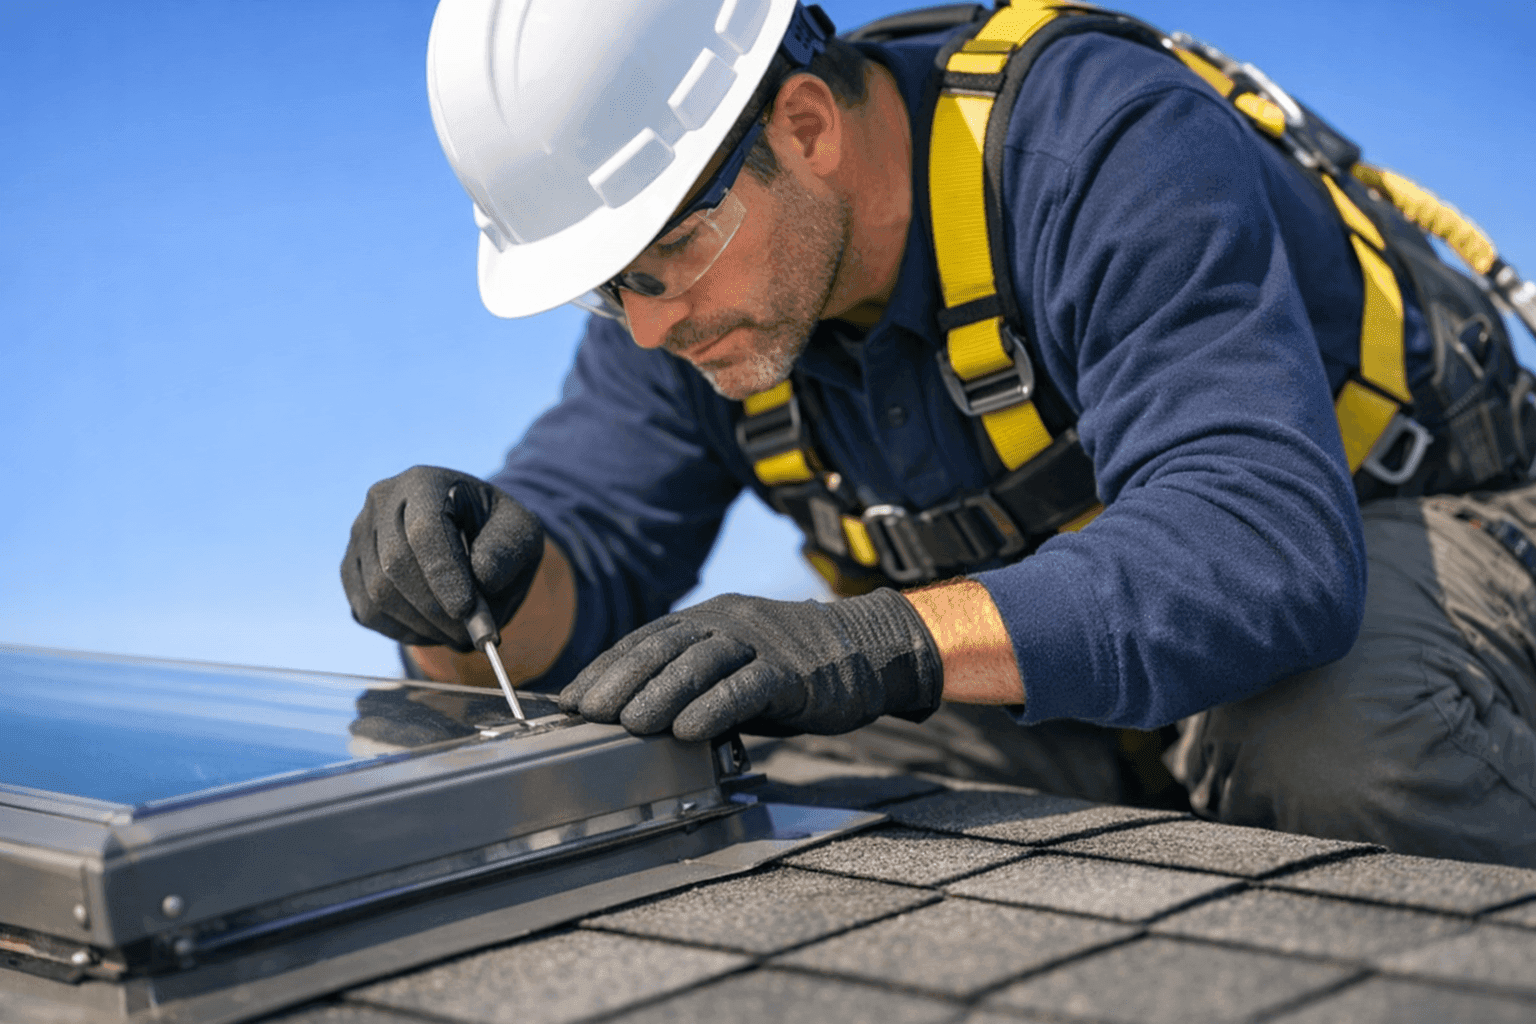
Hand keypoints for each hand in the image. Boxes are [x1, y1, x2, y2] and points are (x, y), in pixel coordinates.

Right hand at [341, 466, 543, 651]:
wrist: (470, 536)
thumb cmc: (497, 532)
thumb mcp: (521, 532)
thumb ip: (508, 550)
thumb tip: (482, 578)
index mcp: (424, 482)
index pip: (424, 529)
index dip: (443, 573)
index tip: (467, 610)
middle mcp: (382, 502)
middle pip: (395, 564)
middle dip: (435, 608)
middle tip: (468, 635)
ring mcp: (359, 535)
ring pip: (378, 593)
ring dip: (422, 625)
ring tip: (458, 634)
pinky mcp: (351, 568)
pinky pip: (367, 611)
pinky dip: (403, 632)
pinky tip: (433, 630)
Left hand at [558, 589, 942, 741]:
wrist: (867, 651)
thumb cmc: (789, 669)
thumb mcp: (731, 667)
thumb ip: (689, 682)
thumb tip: (629, 718)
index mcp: (709, 618)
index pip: (645, 639)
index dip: (606, 668)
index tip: (572, 700)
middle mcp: (730, 622)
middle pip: (665, 646)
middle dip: (621, 680)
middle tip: (589, 714)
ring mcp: (762, 643)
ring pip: (701, 662)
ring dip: (660, 694)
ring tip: (630, 724)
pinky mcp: (793, 670)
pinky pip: (747, 686)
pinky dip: (714, 707)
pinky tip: (688, 729)